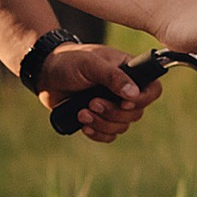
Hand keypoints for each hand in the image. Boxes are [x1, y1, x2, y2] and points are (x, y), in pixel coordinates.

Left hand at [35, 43, 165, 146]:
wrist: (45, 73)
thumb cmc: (68, 61)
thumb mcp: (90, 64)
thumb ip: (113, 77)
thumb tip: (134, 94)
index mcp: (128, 71)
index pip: (152, 89)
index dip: (143, 100)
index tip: (123, 101)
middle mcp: (123, 90)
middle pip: (136, 113)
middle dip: (113, 113)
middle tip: (92, 103)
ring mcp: (111, 105)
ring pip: (121, 126)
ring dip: (102, 123)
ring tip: (82, 112)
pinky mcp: (98, 118)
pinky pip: (108, 135)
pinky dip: (97, 133)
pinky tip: (83, 125)